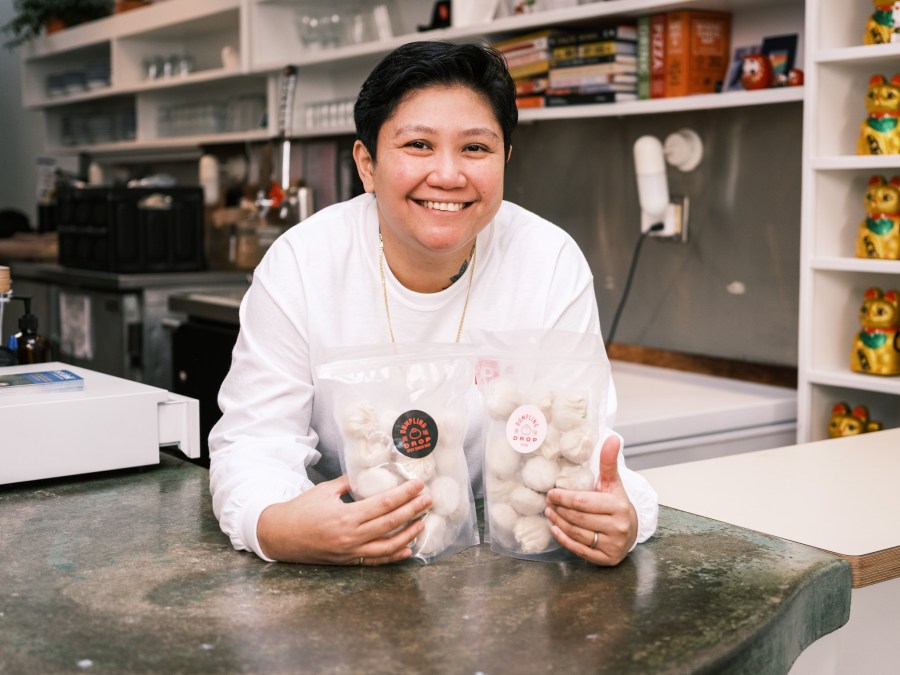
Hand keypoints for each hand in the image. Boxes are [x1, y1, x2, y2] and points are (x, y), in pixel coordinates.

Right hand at [257, 475, 431, 564]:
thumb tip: (368, 472)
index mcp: (346, 516)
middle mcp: (351, 536)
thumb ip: (349, 483)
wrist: (279, 536)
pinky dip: (393, 556)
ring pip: (387, 546)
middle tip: (428, 500)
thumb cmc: (301, 510)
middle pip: (390, 524)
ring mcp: (350, 552)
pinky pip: (375, 561)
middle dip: (413, 511)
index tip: (418, 486)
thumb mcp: (325, 490)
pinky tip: (407, 549)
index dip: (404, 495)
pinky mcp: (348, 562)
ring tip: (422, 522)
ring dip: (408, 534)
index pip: (383, 504)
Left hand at [544, 434, 637, 565]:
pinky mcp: (607, 559)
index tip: (551, 493)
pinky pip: (580, 550)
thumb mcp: (613, 483)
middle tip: (547, 503)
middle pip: (578, 519)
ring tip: (549, 513)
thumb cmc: (617, 504)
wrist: (631, 530)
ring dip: (559, 523)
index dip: (564, 497)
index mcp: (619, 507)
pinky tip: (555, 529)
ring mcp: (613, 545)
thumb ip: (608, 462)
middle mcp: (618, 527)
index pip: (584, 502)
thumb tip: (612, 438)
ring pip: (577, 534)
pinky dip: (564, 540)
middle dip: (559, 510)